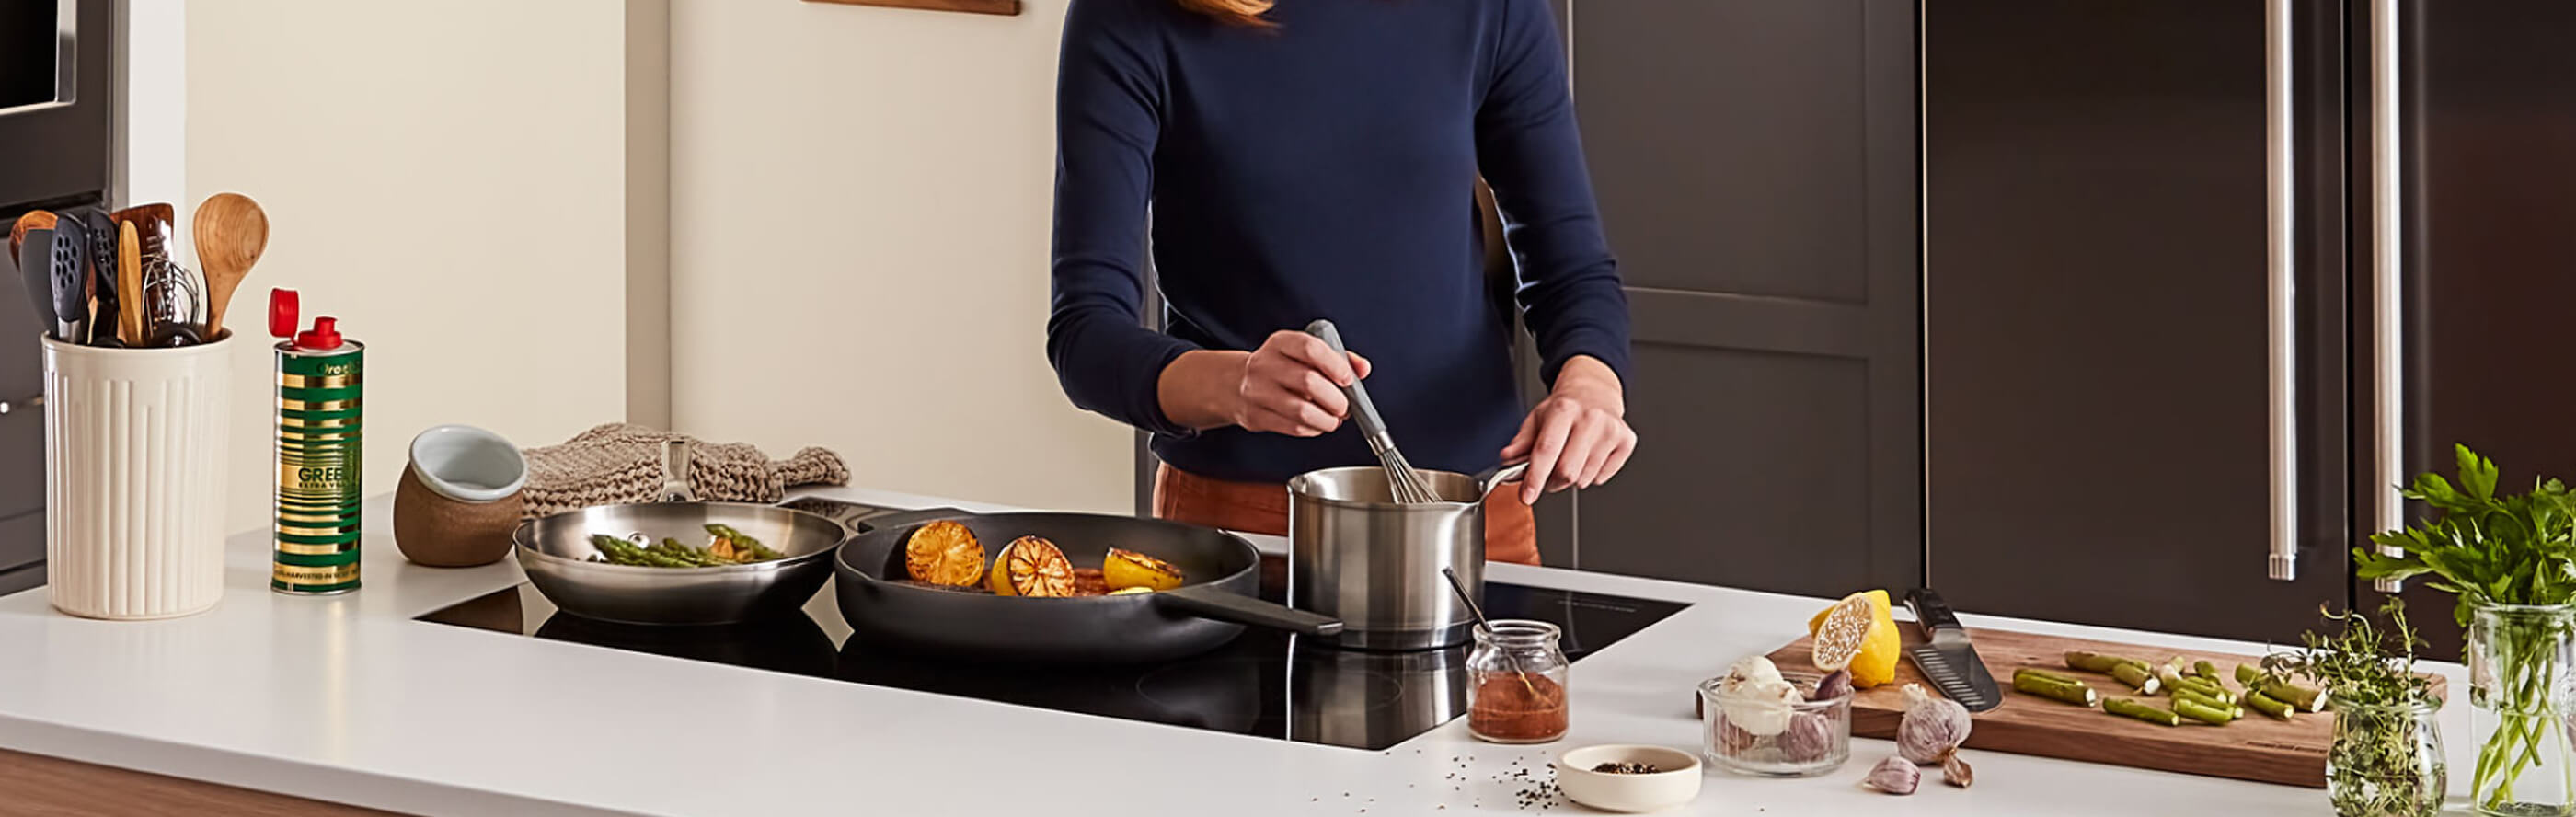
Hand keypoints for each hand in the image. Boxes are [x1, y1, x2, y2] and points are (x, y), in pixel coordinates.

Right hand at [1233, 330, 1371, 435]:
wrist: (1234, 384)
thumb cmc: (1278, 368)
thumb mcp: (1302, 353)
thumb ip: (1337, 357)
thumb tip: (1362, 368)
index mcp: (1279, 343)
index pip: (1310, 348)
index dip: (1335, 364)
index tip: (1348, 379)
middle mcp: (1265, 365)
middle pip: (1308, 382)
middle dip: (1335, 398)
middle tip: (1344, 405)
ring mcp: (1257, 392)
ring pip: (1301, 410)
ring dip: (1326, 419)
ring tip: (1334, 418)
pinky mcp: (1255, 416)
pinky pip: (1292, 427)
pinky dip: (1312, 429)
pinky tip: (1317, 424)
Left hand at [1499, 356, 1634, 503]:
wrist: (1595, 391)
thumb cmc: (1565, 407)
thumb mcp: (1537, 418)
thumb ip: (1520, 442)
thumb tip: (1507, 459)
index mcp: (1564, 409)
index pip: (1547, 450)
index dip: (1535, 477)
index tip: (1526, 495)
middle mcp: (1590, 418)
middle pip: (1567, 471)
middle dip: (1552, 482)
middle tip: (1549, 476)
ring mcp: (1611, 430)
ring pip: (1584, 478)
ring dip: (1571, 479)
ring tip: (1571, 459)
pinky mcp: (1626, 441)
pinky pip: (1602, 477)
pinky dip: (1590, 475)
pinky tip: (1588, 457)